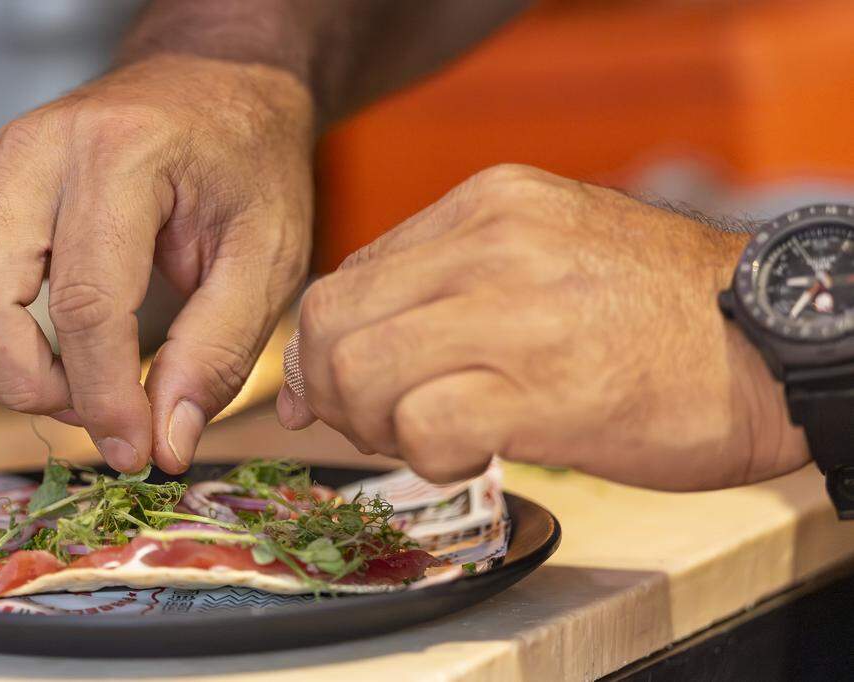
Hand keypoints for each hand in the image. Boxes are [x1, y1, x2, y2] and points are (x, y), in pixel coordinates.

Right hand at [0, 55, 313, 472]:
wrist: (211, 89)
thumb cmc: (246, 166)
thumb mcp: (268, 256)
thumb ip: (219, 350)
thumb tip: (163, 444)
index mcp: (119, 155)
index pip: (83, 301)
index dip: (103, 398)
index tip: (136, 452)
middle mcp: (32, 150)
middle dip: (26, 384)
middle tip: (94, 411)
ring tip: (63, 382)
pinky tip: (24, 351)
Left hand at [277, 165, 808, 489]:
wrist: (772, 343)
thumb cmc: (654, 312)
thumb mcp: (546, 252)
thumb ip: (438, 289)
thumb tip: (328, 364)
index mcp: (487, 203)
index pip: (346, 277)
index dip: (327, 350)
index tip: (341, 393)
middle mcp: (491, 242)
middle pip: (330, 322)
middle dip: (334, 391)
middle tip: (380, 424)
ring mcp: (514, 311)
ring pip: (359, 371)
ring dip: (375, 427)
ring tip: (429, 438)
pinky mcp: (540, 389)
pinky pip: (422, 428)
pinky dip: (426, 457)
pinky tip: (470, 456)